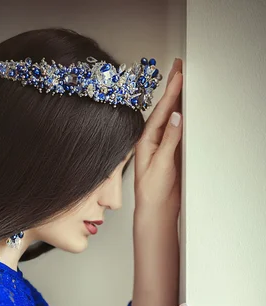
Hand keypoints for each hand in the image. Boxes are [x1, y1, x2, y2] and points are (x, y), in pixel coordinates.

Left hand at [134, 58, 182, 215]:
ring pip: (171, 117)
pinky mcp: (171, 153)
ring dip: (177, 99)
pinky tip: (187, 107)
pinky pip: (178, 129)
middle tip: (179, 67)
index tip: (178, 75)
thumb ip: (169, 140)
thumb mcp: (161, 164)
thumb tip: (175, 117)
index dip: (170, 92)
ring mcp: (162, 146)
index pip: (160, 112)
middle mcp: (152, 141)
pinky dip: (183, 116)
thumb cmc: (151, 193)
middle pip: (164, 109)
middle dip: (172, 88)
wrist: (156, 211)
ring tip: (183, 80)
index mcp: (145, 141)